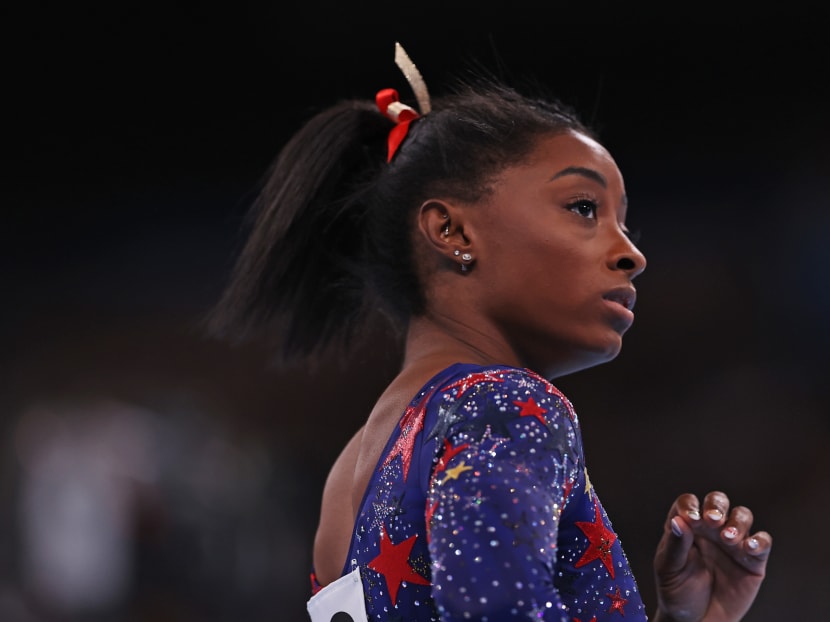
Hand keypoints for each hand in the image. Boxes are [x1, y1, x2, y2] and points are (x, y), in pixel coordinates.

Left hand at [652, 491, 771, 621]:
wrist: (696, 620)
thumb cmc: (677, 592)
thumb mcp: (669, 568)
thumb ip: (675, 544)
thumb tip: (679, 520)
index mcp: (686, 526)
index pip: (688, 502)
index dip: (690, 505)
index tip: (691, 519)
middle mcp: (710, 529)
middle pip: (718, 501)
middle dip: (717, 505)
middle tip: (713, 519)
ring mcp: (732, 542)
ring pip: (742, 516)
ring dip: (737, 522)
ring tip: (728, 538)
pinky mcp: (752, 559)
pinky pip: (762, 542)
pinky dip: (760, 540)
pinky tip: (749, 547)